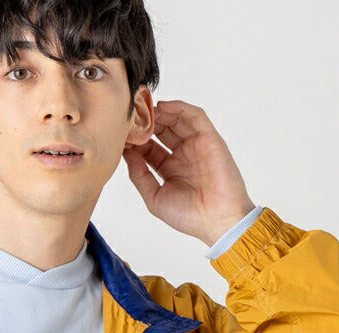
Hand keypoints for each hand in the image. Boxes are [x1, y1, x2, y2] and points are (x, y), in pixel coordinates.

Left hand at [122, 99, 255, 245]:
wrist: (217, 221)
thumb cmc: (189, 216)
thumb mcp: (154, 198)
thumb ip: (139, 176)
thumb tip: (127, 154)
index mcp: (169, 169)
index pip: (148, 147)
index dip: (135, 141)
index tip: (121, 136)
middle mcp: (182, 155)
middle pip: (161, 131)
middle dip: (146, 123)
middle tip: (132, 118)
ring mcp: (196, 146)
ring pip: (176, 120)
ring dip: (160, 113)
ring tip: (145, 110)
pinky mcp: (209, 139)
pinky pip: (195, 116)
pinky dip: (180, 108)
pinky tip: (164, 106)